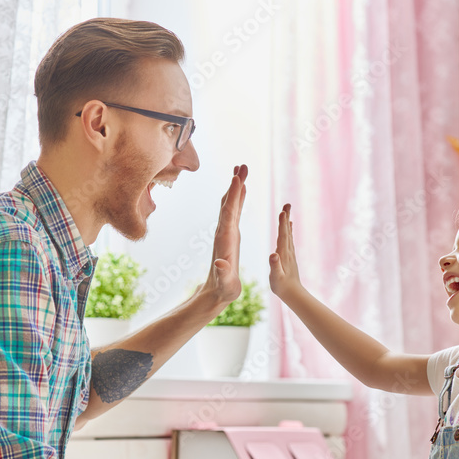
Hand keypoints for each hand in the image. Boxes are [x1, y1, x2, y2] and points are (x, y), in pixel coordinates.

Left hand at [203, 165, 247, 310]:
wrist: (215, 293)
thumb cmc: (224, 289)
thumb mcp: (226, 283)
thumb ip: (223, 274)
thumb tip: (221, 264)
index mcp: (225, 239)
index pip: (229, 213)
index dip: (234, 196)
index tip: (238, 178)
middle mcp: (223, 232)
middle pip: (228, 203)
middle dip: (235, 184)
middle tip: (242, 165)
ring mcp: (226, 232)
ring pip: (230, 204)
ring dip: (236, 187)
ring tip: (242, 169)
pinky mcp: (230, 234)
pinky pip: (235, 211)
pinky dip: (239, 198)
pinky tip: (243, 189)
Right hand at [269, 203, 301, 300]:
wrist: (293, 293)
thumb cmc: (282, 286)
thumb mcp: (275, 277)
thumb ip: (274, 265)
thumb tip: (273, 255)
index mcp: (283, 254)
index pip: (283, 235)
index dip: (282, 223)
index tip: (283, 211)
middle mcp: (288, 251)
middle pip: (287, 231)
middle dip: (286, 218)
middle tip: (287, 204)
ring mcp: (289, 253)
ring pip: (288, 234)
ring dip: (287, 222)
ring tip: (287, 211)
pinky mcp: (289, 256)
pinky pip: (288, 239)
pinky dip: (288, 231)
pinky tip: (289, 227)